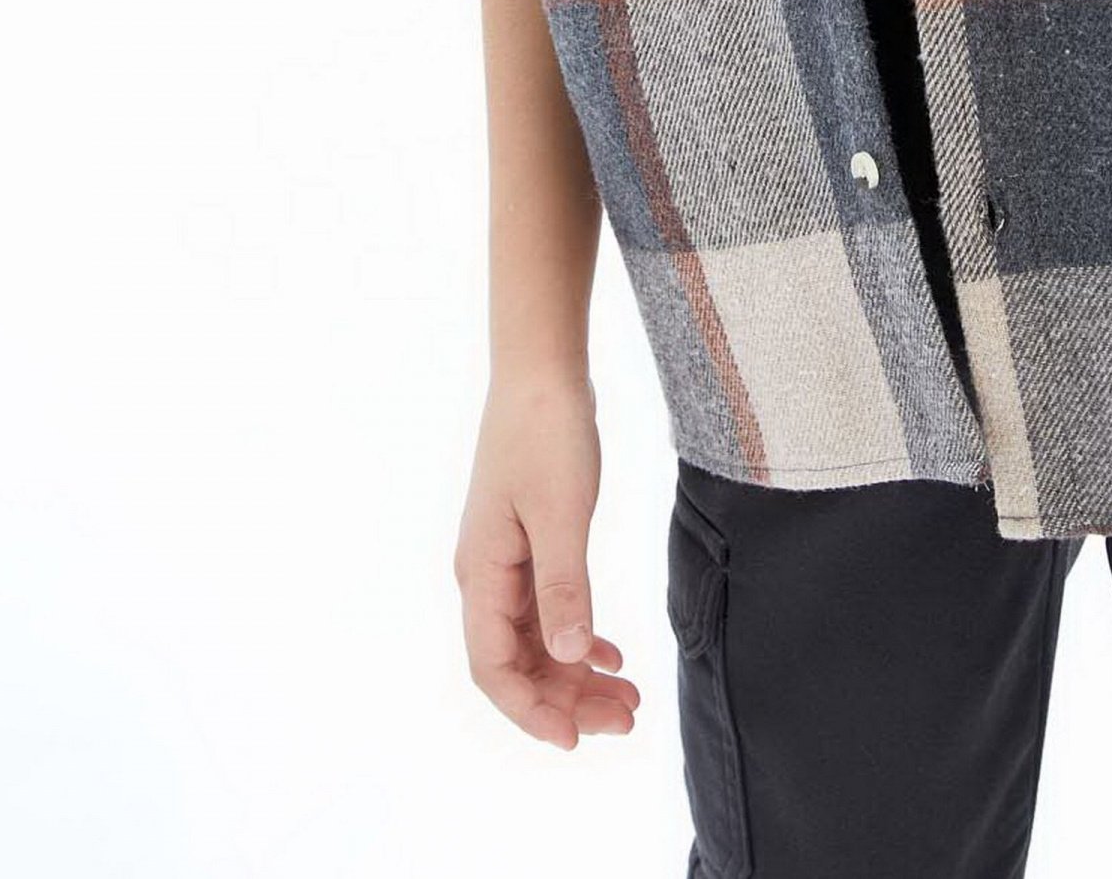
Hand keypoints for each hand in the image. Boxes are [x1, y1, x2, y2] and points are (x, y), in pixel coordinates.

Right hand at [455, 362, 643, 747]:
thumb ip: (565, 587)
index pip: (494, 669)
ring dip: (577, 674)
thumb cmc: (547, 432)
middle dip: (567, 700)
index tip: (577, 740)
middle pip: (518, 664)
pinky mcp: (529, 543)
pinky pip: (548, 610)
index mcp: (482, 574)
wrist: (542, 370)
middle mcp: (486, 576)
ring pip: (537, 640)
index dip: (531, 712)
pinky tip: (611, 653)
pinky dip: (579, 636)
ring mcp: (507, 560)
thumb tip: (570, 658)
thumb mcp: (562, 512)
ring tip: (629, 697)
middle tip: (626, 720)